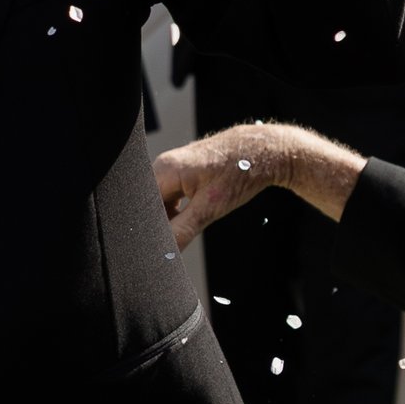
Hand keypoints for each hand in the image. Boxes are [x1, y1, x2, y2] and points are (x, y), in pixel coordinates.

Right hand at [155, 121, 363, 245]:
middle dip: (160, 226)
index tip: (161, 246)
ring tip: (190, 225)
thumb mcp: (210, 209)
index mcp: (163, 171)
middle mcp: (162, 166)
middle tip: (177, 239)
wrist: (262, 150)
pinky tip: (192, 217)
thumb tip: (165, 253)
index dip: (149, 231)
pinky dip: (178, 210)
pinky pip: (169, 195)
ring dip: (170, 218)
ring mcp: (171, 167)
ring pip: (159, 202)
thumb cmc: (239, 172)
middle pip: (148, 206)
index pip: (142, 210)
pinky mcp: (181, 171)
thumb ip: (181, 232)